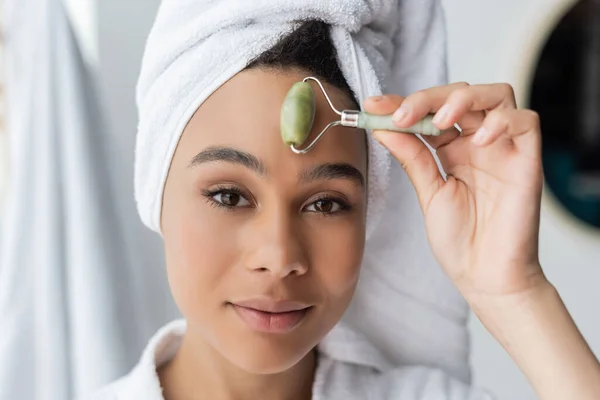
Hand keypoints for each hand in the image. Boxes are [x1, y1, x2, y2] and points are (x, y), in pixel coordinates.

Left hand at [364, 82, 545, 300]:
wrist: (485, 276)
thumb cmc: (460, 240)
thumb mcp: (428, 192)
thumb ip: (411, 157)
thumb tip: (382, 126)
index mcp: (452, 149)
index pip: (430, 111)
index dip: (402, 103)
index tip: (372, 105)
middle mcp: (478, 143)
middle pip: (460, 93)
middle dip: (427, 98)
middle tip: (401, 115)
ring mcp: (504, 149)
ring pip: (496, 95)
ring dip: (464, 98)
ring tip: (440, 121)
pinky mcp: (527, 160)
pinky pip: (526, 122)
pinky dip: (503, 121)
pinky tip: (479, 140)